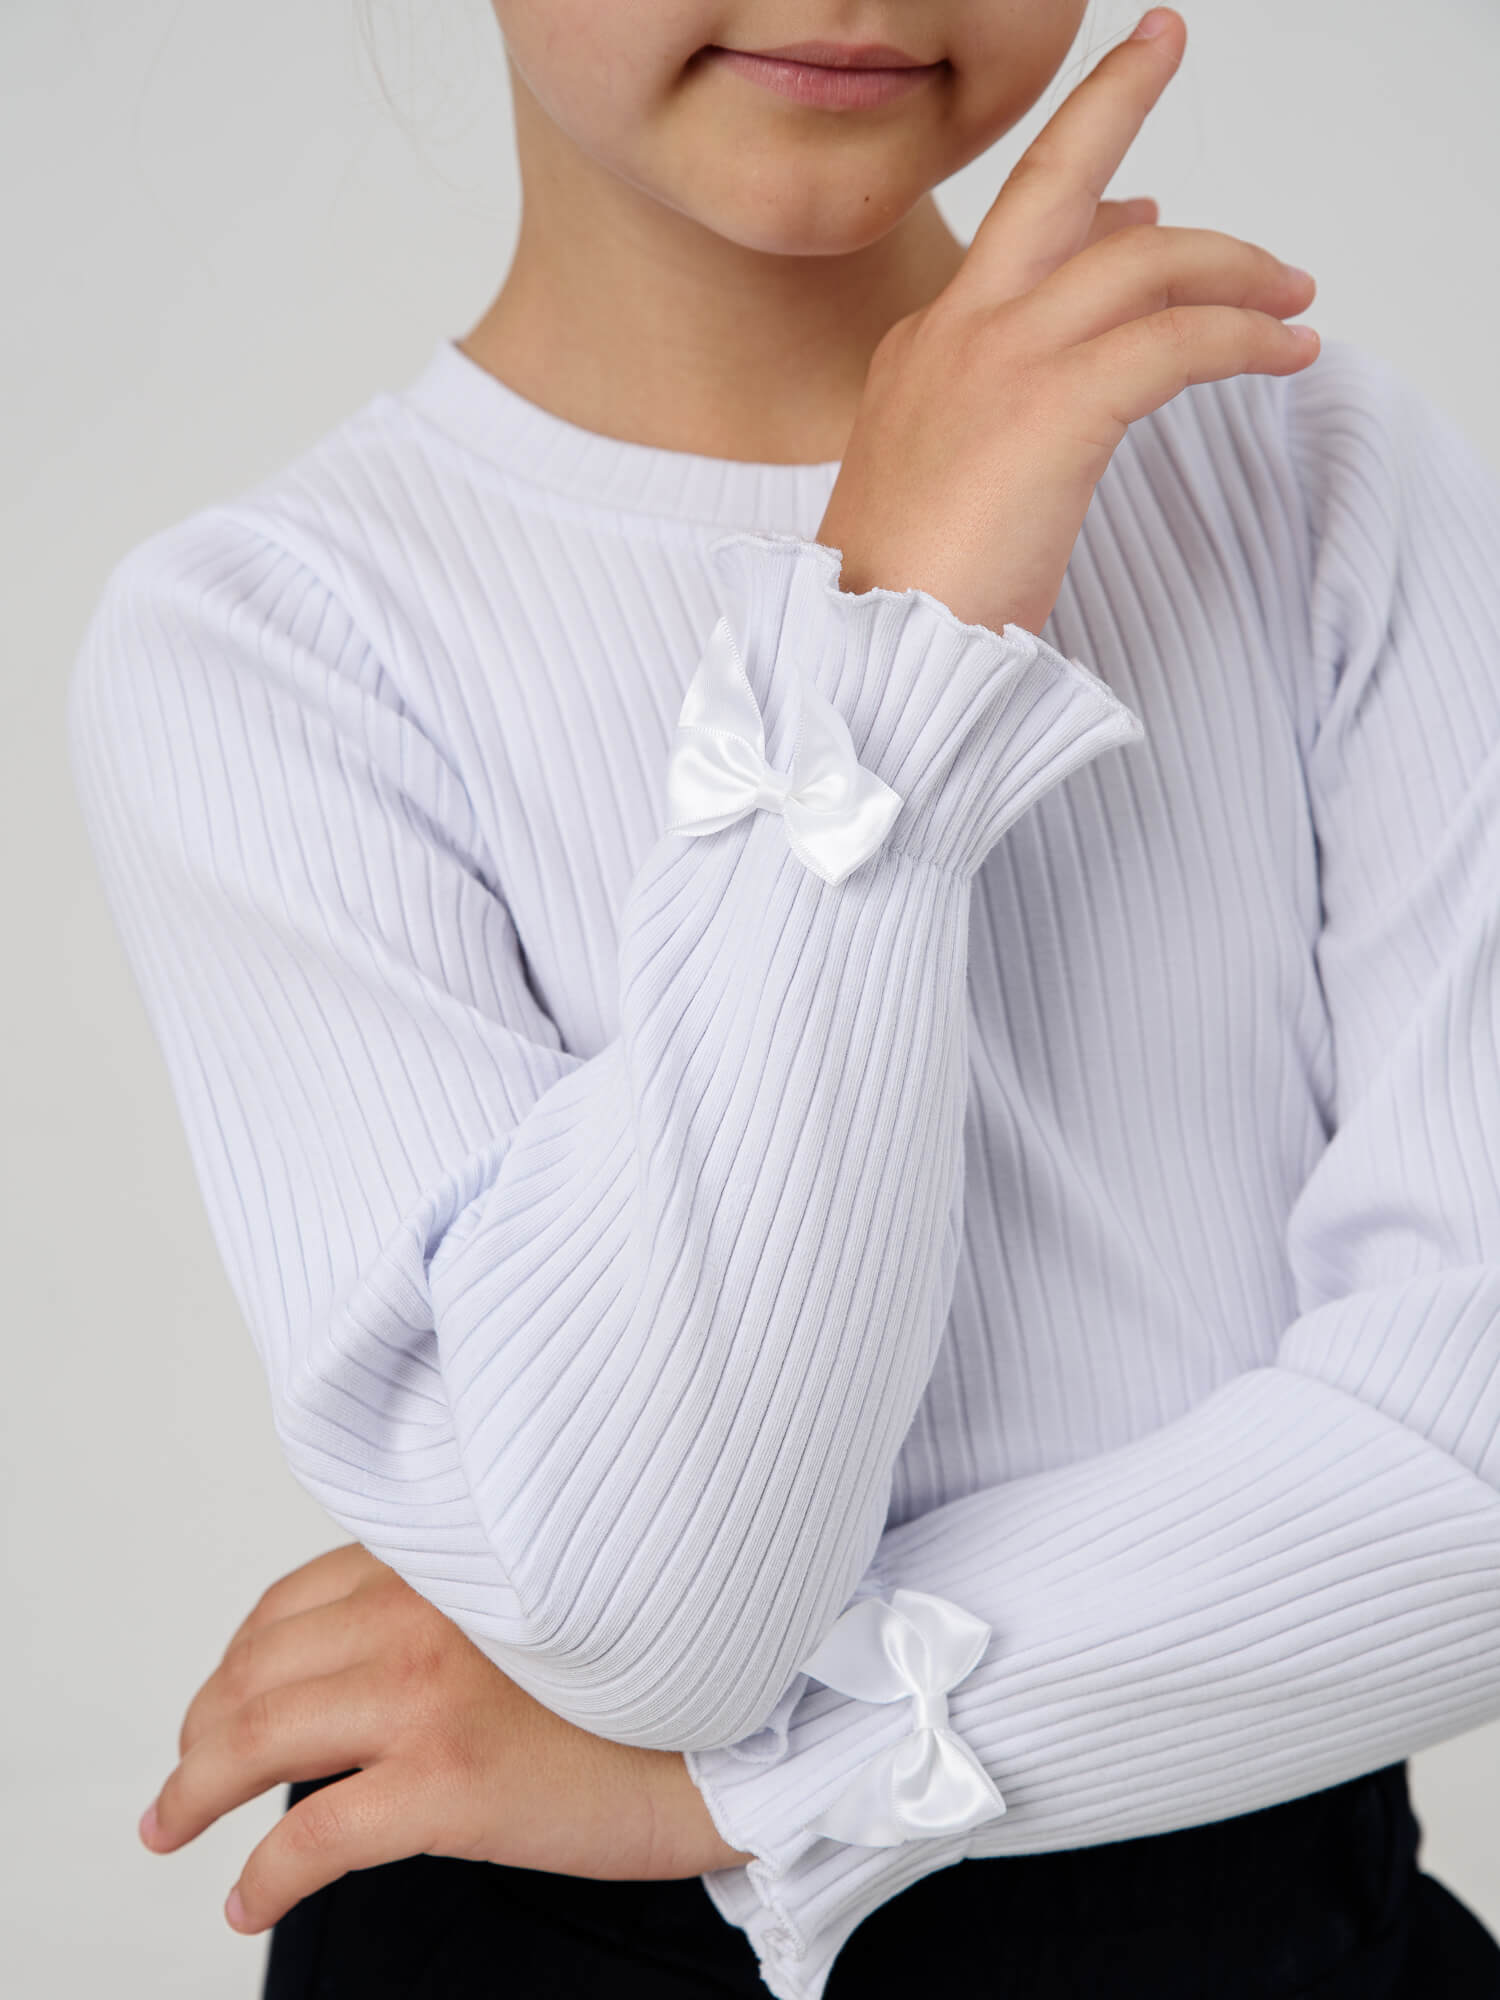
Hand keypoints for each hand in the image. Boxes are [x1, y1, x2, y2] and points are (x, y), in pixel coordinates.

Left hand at [137, 1543, 753, 1934]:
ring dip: (196, 1790)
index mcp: (443, 1562)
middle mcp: (421, 1613)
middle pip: (258, 1669)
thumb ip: (455, 1599)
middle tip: (179, 1777)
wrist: (742, 1725)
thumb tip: (371, 1650)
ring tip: (174, 1826)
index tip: (218, 1699)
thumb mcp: (539, 1598)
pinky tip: (246, 1898)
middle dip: (200, 1728)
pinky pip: (311, 1837)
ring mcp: (427, 1696)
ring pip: (260, 1739)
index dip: (238, 1658)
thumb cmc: (653, 1669)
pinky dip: (262, 1875)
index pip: (292, 1602)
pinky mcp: (446, 1786)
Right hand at [816, 7, 1318, 636]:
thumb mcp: (944, 487)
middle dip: (1114, 100)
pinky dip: (1244, 336)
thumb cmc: (906, 599)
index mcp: (921, 355)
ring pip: (1142, 259)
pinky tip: (1287, 351)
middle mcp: (956, 335)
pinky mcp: (1055, 407)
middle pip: (1050, 184)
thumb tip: (1081, 367)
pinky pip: (1177, 340)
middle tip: (1164, 40)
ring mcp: (1001, 362)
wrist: (871, 656)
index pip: (1016, 256)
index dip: (1090, 216)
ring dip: (1234, 266)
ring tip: (1294, 295)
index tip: (1143, 209)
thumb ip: (1000, 415)